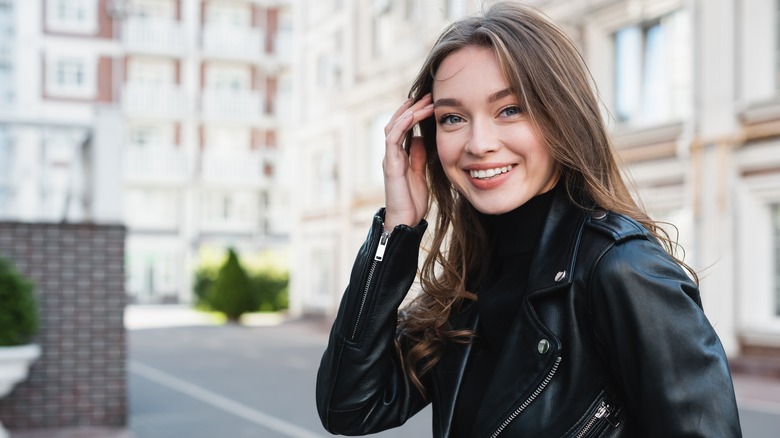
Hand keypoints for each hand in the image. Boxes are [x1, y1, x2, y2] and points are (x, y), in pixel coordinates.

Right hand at [382, 94, 434, 230]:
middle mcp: (392, 154)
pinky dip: (402, 125)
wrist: (406, 220)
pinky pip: (392, 139)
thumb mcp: (420, 173)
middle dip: (411, 107)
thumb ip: (417, 156)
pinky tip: (413, 115)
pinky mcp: (390, 165)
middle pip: (397, 123)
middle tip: (428, 95)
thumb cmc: (412, 201)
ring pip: (393, 127)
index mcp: (399, 156)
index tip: (429, 102)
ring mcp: (389, 159)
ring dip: (408, 112)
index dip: (414, 113)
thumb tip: (419, 138)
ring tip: (423, 101)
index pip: (403, 128)